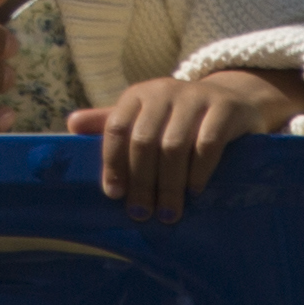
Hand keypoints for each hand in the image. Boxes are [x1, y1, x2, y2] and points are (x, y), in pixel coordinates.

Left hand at [63, 67, 303, 223]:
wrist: (232, 99)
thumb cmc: (178, 116)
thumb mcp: (144, 116)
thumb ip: (110, 122)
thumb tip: (70, 125)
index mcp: (138, 95)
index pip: (116, 127)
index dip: (112, 163)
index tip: (114, 194)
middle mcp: (164, 91)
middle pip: (144, 141)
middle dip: (141, 182)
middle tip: (142, 213)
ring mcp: (195, 97)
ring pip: (173, 145)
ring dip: (169, 185)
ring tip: (168, 212)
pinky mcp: (224, 108)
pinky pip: (207, 143)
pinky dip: (198, 171)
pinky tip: (195, 191)